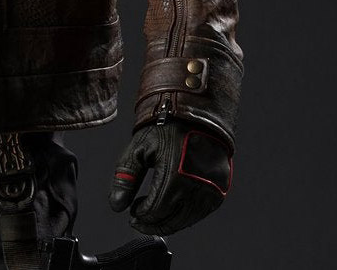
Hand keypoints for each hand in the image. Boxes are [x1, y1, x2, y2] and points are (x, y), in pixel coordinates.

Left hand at [109, 119, 231, 234]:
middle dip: (152, 223)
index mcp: (175, 175)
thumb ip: (126, 178)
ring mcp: (211, 190)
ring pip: (186, 220)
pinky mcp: (220, 190)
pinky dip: (184, 214)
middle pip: (171, 221)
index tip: (132, 212)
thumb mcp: (139, 148)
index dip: (140, 216)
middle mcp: (196, 186)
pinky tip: (172, 207)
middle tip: (139, 219)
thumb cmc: (167, 127)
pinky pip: (200, 212)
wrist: (197, 114)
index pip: (155, 211)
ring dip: (168, 221)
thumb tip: (116, 206)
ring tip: (154, 213)